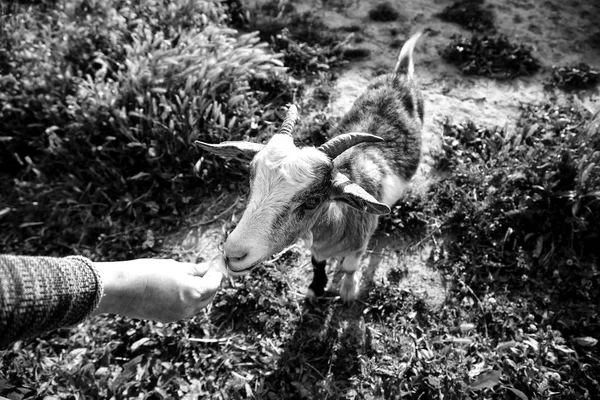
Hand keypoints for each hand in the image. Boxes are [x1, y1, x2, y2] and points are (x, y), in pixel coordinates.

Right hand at [92, 258, 222, 321]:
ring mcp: (178, 316)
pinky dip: (188, 301)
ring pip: (197, 305)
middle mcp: (189, 307)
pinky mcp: (167, 319)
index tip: (215, 266)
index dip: (216, 274)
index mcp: (194, 292)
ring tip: (194, 279)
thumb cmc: (146, 273)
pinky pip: (185, 310)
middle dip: (210, 285)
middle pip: (208, 297)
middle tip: (207, 272)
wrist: (120, 290)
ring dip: (200, 294)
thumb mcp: (174, 266)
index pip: (214, 284)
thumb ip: (193, 269)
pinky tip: (181, 290)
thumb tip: (206, 268)